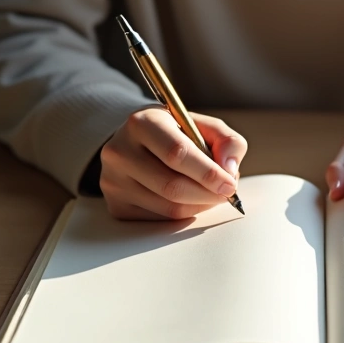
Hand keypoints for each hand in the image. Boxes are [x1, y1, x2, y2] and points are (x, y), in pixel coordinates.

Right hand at [100, 108, 246, 219]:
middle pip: (171, 186)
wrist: (135, 143)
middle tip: (226, 193)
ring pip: (168, 208)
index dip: (207, 173)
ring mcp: (113, 180)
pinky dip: (183, 214)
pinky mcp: (115, 205)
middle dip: (207, 194)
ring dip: (199, 206)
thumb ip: (226, 140)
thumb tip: (229, 170)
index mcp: (141, 123)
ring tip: (211, 194)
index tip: (230, 184)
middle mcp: (120, 151)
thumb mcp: (201, 125)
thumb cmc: (174, 134)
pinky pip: (159, 219)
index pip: (176, 153)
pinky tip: (190, 200)